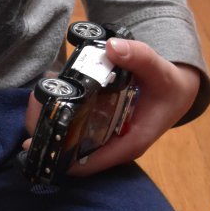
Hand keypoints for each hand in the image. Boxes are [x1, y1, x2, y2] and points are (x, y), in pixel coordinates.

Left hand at [23, 37, 200, 177]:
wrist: (175, 89)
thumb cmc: (168, 86)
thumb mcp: (160, 70)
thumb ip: (140, 57)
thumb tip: (113, 47)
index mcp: (129, 143)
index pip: (89, 163)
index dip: (61, 155)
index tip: (39, 138)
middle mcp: (112, 146)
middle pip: (72, 152)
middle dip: (48, 133)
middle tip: (34, 104)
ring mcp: (103, 138)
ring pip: (68, 139)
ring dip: (49, 121)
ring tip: (35, 97)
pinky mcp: (98, 127)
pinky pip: (72, 126)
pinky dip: (58, 112)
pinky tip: (47, 93)